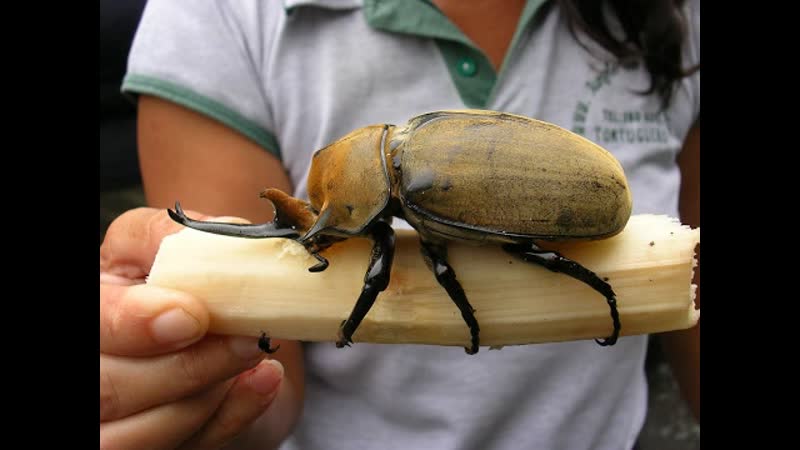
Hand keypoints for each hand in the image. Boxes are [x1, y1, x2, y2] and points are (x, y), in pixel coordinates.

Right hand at [100, 208, 284, 448]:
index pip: (92, 327)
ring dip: (212, 391)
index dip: (134, 325)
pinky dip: (235, 413)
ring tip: (253, 351)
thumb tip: (209, 241)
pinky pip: (192, 448)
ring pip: (146, 434)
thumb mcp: (171, 243)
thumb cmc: (185, 279)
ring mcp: (115, 424)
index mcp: (89, 313)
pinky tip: (264, 379)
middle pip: (109, 390)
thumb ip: (174, 238)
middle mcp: (91, 373)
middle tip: (248, 337)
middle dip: (188, 366)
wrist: (219, 324)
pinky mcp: (158, 449)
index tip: (193, 316)